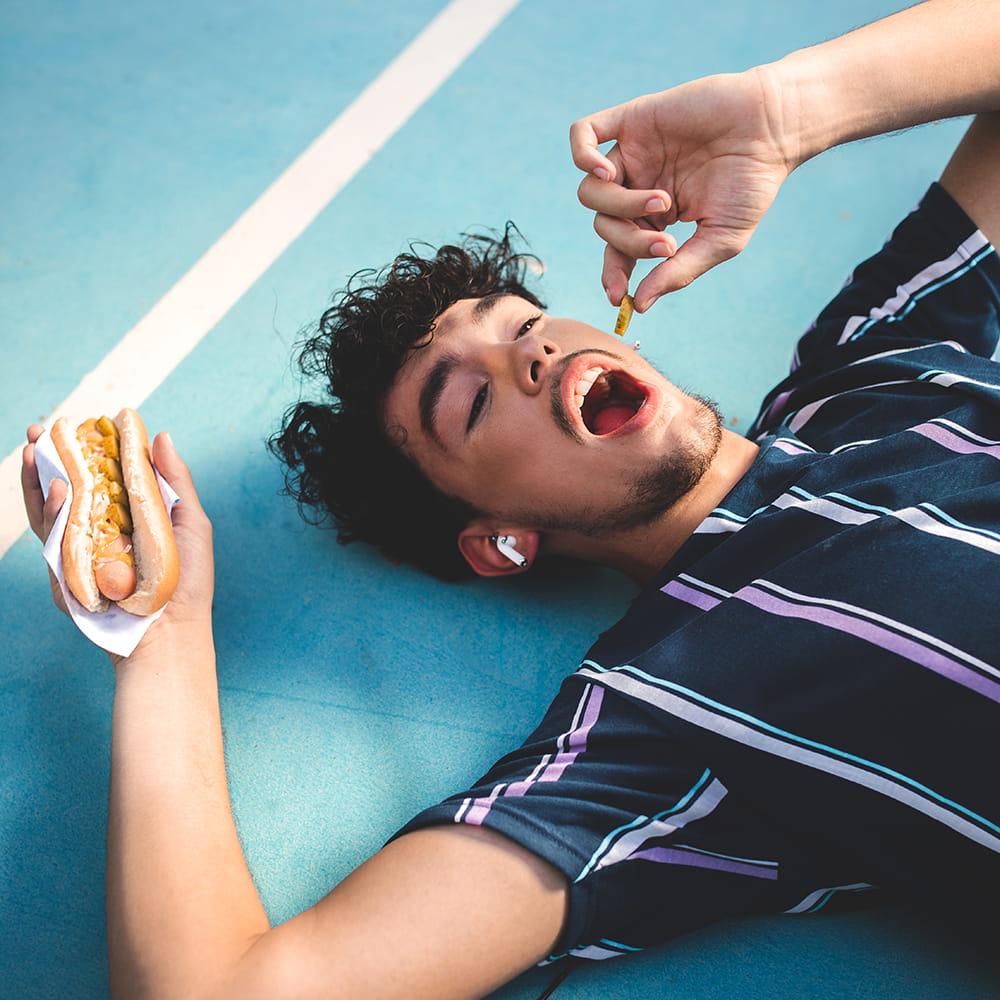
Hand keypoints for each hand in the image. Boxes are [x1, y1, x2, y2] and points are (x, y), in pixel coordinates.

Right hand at [20, 423, 214, 659]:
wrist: (173, 632)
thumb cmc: (187, 580)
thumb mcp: (191, 522)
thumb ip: (174, 479)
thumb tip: (160, 434)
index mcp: (127, 514)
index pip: (99, 475)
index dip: (85, 449)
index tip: (76, 421)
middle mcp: (99, 530)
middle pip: (66, 488)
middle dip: (48, 459)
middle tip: (39, 431)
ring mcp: (80, 552)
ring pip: (50, 511)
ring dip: (39, 479)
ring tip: (36, 452)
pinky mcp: (67, 575)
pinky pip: (52, 541)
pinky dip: (50, 513)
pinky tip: (55, 490)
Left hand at [570, 66, 797, 310]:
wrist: (773, 126)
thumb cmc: (751, 184)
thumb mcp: (718, 239)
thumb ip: (677, 271)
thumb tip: (639, 306)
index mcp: (654, 218)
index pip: (617, 251)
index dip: (613, 274)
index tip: (618, 297)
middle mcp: (636, 186)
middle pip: (603, 225)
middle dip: (629, 242)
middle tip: (666, 241)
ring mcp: (632, 154)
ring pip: (590, 191)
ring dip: (619, 207)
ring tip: (663, 202)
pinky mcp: (633, 119)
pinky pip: (582, 133)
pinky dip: (583, 155)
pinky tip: (608, 173)